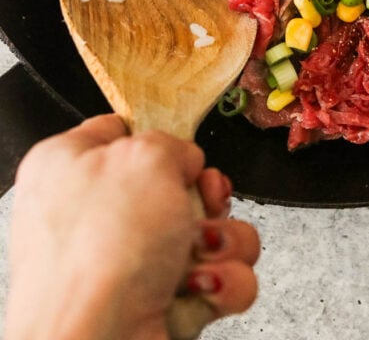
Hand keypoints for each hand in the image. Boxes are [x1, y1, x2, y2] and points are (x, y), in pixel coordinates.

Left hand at [4, 115, 258, 339]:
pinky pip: (221, 280)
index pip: (126, 134)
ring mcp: (131, 266)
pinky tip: (199, 287)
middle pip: (180, 187)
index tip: (184, 151)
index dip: (163, 140)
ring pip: (213, 233)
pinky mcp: (162, 306)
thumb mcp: (144, 157)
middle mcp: (99, 218)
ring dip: (223, 242)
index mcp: (72, 169)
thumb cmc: (99, 252)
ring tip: (199, 254)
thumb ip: (170, 143)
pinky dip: (222, 284)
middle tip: (204, 204)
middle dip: (207, 197)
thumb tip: (184, 162)